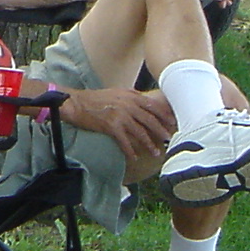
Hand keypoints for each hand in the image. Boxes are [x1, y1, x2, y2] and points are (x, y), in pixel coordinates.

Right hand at [60, 86, 175, 158]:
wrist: (77, 103)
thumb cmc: (95, 99)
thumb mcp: (116, 93)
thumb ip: (131, 98)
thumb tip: (144, 104)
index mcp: (130, 96)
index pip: (152, 106)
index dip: (164, 115)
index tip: (172, 122)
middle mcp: (128, 105)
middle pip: (150, 120)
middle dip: (161, 131)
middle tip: (169, 139)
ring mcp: (120, 115)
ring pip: (140, 132)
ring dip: (149, 144)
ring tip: (155, 152)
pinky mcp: (111, 126)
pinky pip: (125, 141)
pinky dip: (131, 151)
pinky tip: (135, 157)